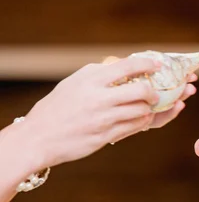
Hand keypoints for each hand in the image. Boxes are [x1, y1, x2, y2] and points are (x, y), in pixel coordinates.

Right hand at [20, 57, 196, 169]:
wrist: (39, 137)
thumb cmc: (57, 108)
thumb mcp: (73, 83)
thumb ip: (98, 74)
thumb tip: (123, 66)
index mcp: (90, 80)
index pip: (127, 66)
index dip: (147, 64)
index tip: (157, 64)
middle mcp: (99, 98)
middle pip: (142, 91)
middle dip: (154, 92)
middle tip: (155, 93)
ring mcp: (104, 119)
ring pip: (141, 111)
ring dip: (148, 109)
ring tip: (146, 107)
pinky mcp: (106, 136)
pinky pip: (135, 127)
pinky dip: (142, 122)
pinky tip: (139, 119)